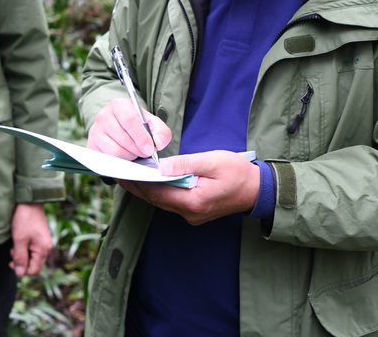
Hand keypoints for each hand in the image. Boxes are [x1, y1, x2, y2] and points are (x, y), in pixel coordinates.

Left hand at [9, 203, 51, 275]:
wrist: (30, 201)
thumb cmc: (24, 219)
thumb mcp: (19, 240)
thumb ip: (20, 258)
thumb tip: (20, 273)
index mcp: (43, 249)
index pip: (34, 270)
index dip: (21, 270)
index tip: (11, 261)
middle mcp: (47, 247)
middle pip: (34, 264)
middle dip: (21, 261)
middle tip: (12, 251)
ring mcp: (45, 242)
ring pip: (33, 257)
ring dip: (22, 255)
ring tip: (15, 245)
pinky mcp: (41, 237)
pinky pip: (34, 249)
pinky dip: (25, 248)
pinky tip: (20, 241)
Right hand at [86, 98, 171, 160]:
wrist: (119, 128)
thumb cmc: (137, 125)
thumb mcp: (152, 124)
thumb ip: (161, 132)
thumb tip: (158, 143)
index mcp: (118, 105)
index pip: (129, 120)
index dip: (141, 137)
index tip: (150, 149)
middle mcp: (103, 116)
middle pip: (123, 138)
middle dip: (138, 149)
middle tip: (145, 152)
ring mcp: (94, 132)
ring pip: (115, 151)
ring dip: (130, 156)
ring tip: (135, 152)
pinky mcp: (91, 147)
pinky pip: (108, 160)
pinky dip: (120, 162)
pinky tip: (125, 156)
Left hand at [117, 150, 260, 225]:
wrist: (258, 190)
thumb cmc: (238, 173)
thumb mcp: (212, 161)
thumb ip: (185, 164)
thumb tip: (161, 167)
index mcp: (194, 201)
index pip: (158, 194)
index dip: (138, 184)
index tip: (122, 173)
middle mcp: (190, 213)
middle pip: (156, 200)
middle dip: (138, 187)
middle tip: (119, 173)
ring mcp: (192, 215)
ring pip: (162, 202)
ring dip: (147, 190)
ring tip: (130, 175)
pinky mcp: (195, 212)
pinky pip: (171, 202)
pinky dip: (159, 192)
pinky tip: (151, 181)